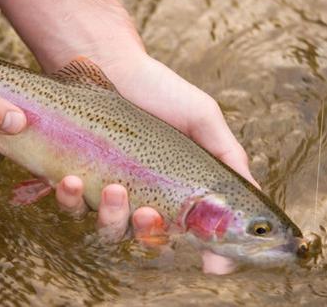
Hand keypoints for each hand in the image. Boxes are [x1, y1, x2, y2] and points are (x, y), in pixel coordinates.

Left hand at [0, 0, 245, 273]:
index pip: (194, 235)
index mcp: (177, 192)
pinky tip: (72, 179)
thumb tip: (256, 202)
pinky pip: (71, 204)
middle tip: (147, 212)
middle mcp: (145, 198)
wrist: (112, 65)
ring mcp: (109, 193)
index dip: (205, 254)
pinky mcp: (78, 181)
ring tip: (113, 188)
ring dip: (111, 217)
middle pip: (148, 238)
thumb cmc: (160, 92)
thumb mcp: (203, 120)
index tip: (210, 261)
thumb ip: (228, 158)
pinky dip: (71, 199)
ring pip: (109, 229)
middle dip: (149, 232)